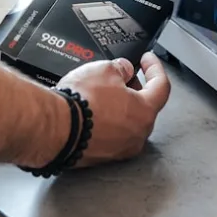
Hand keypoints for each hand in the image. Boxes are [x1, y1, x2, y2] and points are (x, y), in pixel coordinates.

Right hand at [57, 52, 170, 166]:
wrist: (55, 128)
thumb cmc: (81, 103)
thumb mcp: (104, 69)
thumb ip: (121, 68)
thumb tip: (123, 70)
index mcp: (145, 112)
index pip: (161, 86)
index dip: (154, 68)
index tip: (147, 59)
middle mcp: (137, 135)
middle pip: (144, 107)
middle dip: (136, 88)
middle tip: (124, 75)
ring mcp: (120, 149)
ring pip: (127, 123)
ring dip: (120, 107)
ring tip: (103, 93)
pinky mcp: (102, 157)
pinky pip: (110, 136)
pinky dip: (106, 123)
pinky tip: (93, 112)